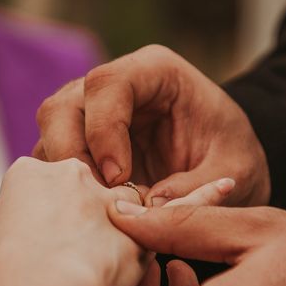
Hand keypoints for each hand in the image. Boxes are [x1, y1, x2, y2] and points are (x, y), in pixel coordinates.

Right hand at [0, 157, 147, 285]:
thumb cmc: (6, 273)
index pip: (41, 182)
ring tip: (102, 264)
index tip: (43, 240)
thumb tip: (14, 248)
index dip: (44, 212)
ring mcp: (104, 193)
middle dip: (82, 213)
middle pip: (81, 185)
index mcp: (28, 173)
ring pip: (120, 201)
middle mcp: (69, 173)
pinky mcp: (135, 220)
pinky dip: (136, 250)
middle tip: (74, 253)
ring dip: (116, 225)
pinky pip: (143, 231)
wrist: (44, 284)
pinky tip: (121, 273)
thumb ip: (10, 236)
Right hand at [33, 45, 269, 206]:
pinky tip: (94, 213)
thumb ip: (198, 187)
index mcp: (155, 73)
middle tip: (100, 200)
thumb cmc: (232, 154)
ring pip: (50, 137)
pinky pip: (54, 164)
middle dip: (71, 157)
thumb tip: (148, 208)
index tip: (120, 178)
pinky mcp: (82, 146)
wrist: (225, 161)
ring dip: (65, 178)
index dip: (103, 130)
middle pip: (61, 108)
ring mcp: (91, 116)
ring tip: (100, 211)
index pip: (107, 84)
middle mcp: (114, 88)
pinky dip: (66, 190)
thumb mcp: (235, 170)